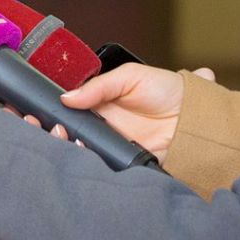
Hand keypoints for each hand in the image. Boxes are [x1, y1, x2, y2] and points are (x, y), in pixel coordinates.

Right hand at [52, 64, 212, 157]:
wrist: (198, 117)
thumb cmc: (169, 90)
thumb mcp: (130, 77)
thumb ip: (99, 86)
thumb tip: (66, 97)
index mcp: (101, 101)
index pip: (70, 106)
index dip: (55, 109)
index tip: (41, 109)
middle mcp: (103, 123)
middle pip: (71, 129)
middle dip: (55, 128)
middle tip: (47, 125)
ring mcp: (113, 144)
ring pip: (82, 147)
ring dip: (69, 142)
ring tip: (64, 135)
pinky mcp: (124, 161)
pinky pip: (102, 163)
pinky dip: (90, 158)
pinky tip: (81, 149)